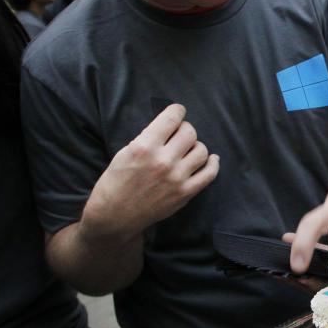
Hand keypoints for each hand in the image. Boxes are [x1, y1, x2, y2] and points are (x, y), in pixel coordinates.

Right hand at [81, 104, 219, 238]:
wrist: (114, 216)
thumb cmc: (115, 183)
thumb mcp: (124, 153)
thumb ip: (148, 138)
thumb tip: (169, 125)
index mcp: (144, 147)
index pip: (172, 118)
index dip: (177, 110)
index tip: (178, 111)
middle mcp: (163, 161)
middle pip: (189, 132)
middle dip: (185, 129)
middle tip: (179, 134)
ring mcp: (176, 178)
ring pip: (201, 150)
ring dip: (196, 146)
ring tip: (188, 149)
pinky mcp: (185, 193)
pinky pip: (210, 173)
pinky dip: (213, 163)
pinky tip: (210, 159)